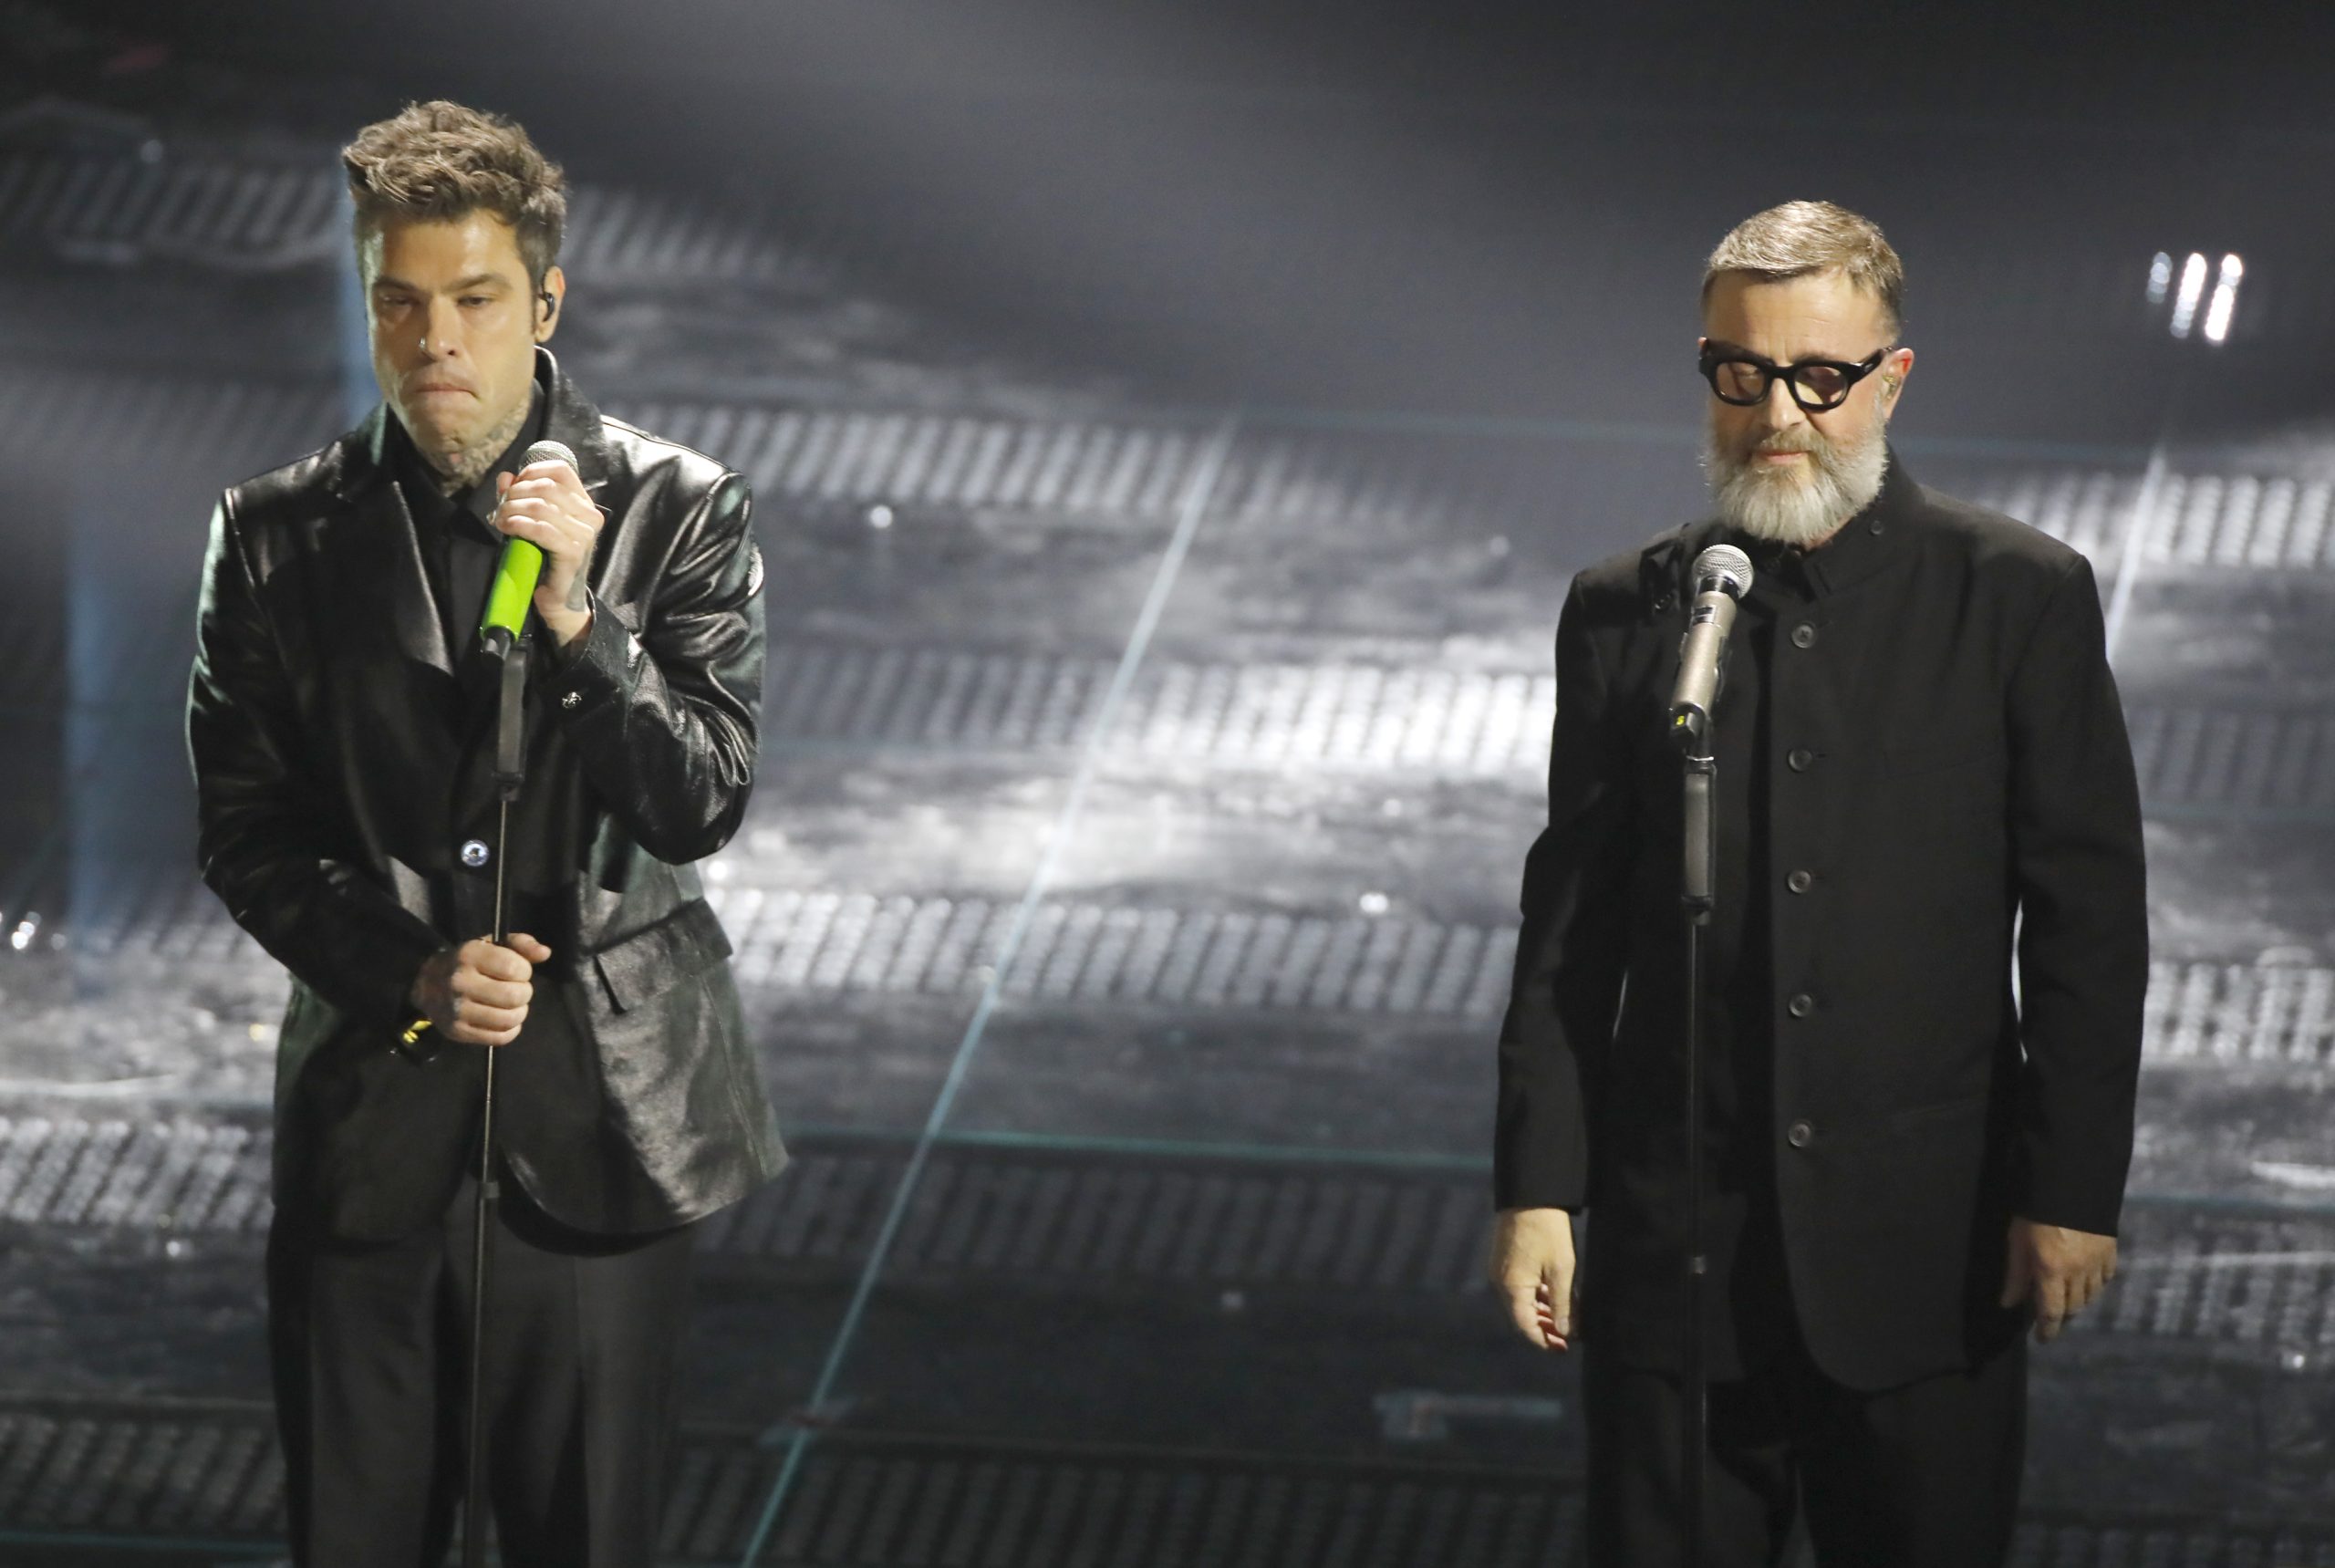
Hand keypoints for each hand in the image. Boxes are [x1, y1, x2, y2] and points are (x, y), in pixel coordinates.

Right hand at [409, 933, 553, 1046]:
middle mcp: (460, 983)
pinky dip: (511, 1030)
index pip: (514, 968)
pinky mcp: (458, 1032)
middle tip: (517, 990)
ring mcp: (456, 1010)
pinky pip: (499, 1038)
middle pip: (514, 996)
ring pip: (508, 1019)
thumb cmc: (469, 961)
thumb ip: (521, 944)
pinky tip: (505, 1020)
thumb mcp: (492, 944)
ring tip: (513, 1005)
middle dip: (524, 993)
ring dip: (519, 1012)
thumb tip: (545, 953)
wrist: (427, 983)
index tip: (518, 971)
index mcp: (468, 955)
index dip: (524, 971)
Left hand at [492, 462, 601, 649]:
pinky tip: (506, 529)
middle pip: (546, 486)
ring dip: (512, 510)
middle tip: (500, 508)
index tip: (514, 486)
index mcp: (584, 504)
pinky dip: (518, 525)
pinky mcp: (574, 552)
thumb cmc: (545, 556)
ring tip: (500, 520)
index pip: (561, 471)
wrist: (557, 596)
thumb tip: (505, 477)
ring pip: (541, 506)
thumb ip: (519, 497)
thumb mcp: (531, 520)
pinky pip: (541, 529)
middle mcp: (591, 516)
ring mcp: (585, 535)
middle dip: (516, 494)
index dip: (532, 472)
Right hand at [1488, 1207, 1577, 1350]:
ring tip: (1565, 1319)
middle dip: (1544, 1329)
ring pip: (1521, 1302)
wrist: (1530, 1193)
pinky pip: (1519, 1288)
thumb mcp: (1561, 1269)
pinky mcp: (1504, 1259)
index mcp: (1512, 1288)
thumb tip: (1565, 1332)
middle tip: (1568, 1337)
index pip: (1525, 1328)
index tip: (1564, 1348)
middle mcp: (1500, 1282)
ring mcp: (1500, 1270)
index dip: (1544, 1341)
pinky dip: (1536, 1297)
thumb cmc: (1548, 1230)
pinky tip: (1553, 1297)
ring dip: (1541, 1312)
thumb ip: (1563, 1304)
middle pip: (1521, 1316)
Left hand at [2000, 1215, 2116, 1342]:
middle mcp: (2078, 1273)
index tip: (2042, 1339)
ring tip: (2067, 1299)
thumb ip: (2016, 1275)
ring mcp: (2098, 1263)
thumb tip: (2009, 1304)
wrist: (2069, 1184)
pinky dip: (2096, 1284)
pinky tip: (2087, 1282)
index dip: (2047, 1329)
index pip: (2051, 1312)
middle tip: (2051, 1316)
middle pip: (2073, 1307)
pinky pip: (2106, 1278)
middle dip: (2061, 1315)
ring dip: (2078, 1301)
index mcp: (2051, 1271)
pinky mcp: (2111, 1251)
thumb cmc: (2034, 1212)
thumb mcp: (2017, 1241)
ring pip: (2091, 1296)